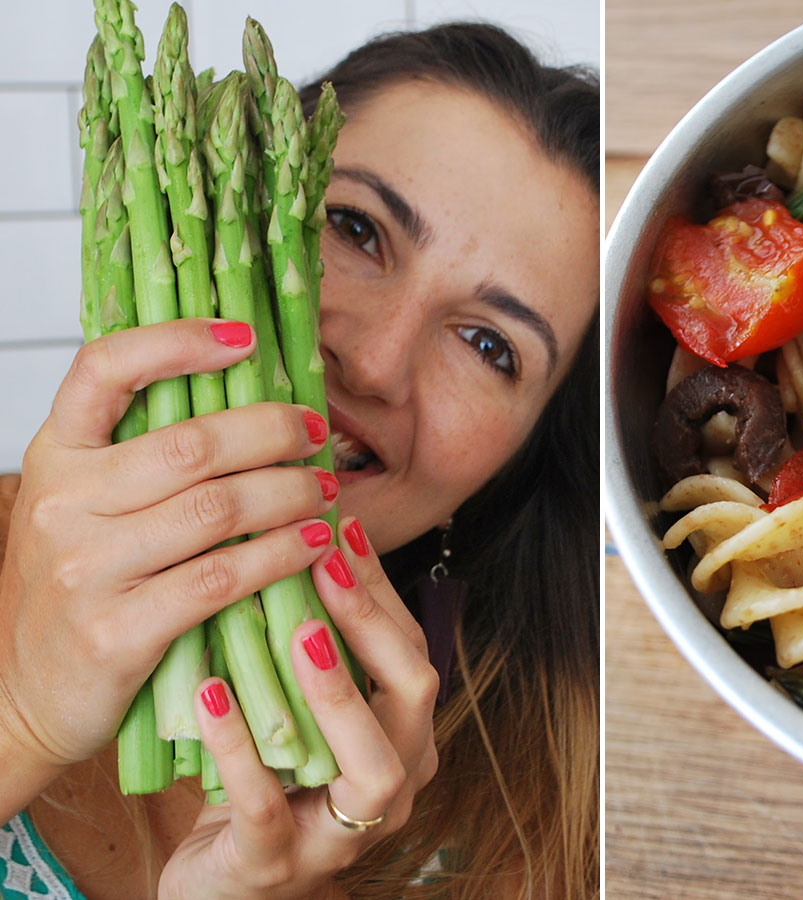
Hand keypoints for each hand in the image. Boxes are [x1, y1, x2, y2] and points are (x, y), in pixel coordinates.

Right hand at [0, 321, 336, 780]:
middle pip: (190, 444)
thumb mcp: (84, 509)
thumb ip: (139, 459)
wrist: (21, 695)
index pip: (105, 369)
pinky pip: (221, 578)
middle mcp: (65, 505)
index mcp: (56, 457)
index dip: (179, 341)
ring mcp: (87, 570)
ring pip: (217, 509)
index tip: (245, 337)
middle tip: (316, 432)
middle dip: (271, 430)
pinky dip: (282, 555)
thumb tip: (242, 400)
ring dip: (290, 493)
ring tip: (326, 490)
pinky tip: (314, 544)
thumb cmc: (74, 591)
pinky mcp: (118, 631)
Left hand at [159, 517, 438, 899]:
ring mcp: (343, 833)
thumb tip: (296, 545)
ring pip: (373, 766)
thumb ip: (307, 646)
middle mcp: (392, 783)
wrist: (215, 883)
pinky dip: (242, 748)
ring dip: (338, 692)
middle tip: (326, 563)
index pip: (412, 649)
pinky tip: (210, 694)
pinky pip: (268, 810)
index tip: (342, 529)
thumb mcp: (291, 707)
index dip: (382, 590)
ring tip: (299, 632)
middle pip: (416, 694)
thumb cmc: (261, 779)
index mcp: (401, 737)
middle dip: (374, 623)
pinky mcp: (276, 866)